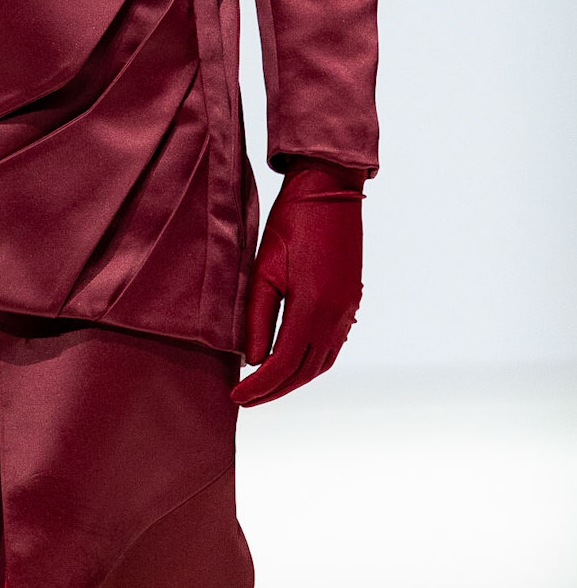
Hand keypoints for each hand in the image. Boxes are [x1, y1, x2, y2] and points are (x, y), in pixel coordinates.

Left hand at [232, 158, 365, 406]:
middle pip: (304, 372)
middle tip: (246, 399)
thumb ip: (259, 316)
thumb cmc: (292, 220)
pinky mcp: (351, 301)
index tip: (236, 398)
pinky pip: (331, 346)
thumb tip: (253, 359)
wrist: (329, 189)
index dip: (259, 386)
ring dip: (294, 379)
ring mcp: (347, 310)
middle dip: (275, 390)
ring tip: (266, 385)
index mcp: (313, 308)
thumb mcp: (265, 267)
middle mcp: (336, 316)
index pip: (283, 365)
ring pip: (321, 363)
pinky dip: (310, 362)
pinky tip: (292, 361)